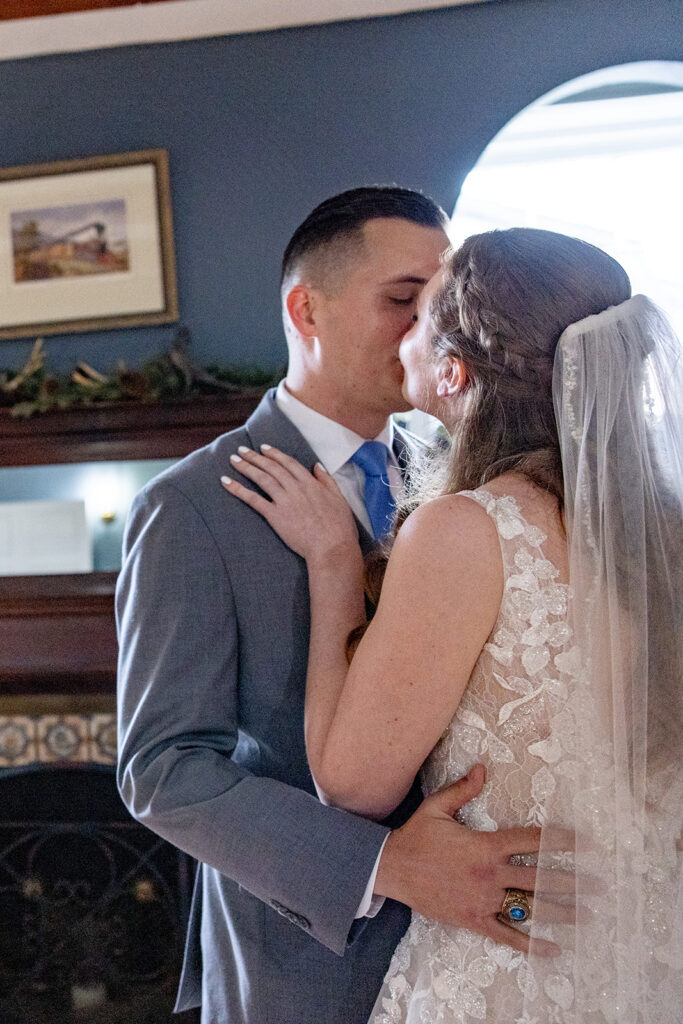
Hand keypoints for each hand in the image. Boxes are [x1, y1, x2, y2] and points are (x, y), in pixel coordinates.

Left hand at [221, 445, 358, 564]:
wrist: (332, 548)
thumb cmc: (340, 527)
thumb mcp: (339, 499)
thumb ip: (327, 480)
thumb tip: (317, 465)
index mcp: (311, 483)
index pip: (289, 463)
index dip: (275, 454)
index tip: (264, 448)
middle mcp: (296, 488)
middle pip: (272, 468)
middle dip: (255, 457)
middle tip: (242, 450)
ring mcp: (285, 501)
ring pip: (262, 479)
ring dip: (246, 467)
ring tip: (233, 460)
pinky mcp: (275, 516)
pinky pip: (254, 500)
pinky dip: (238, 489)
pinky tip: (227, 482)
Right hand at [375, 764, 575, 955]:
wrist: (392, 869)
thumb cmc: (416, 836)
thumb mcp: (437, 807)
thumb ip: (463, 789)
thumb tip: (482, 768)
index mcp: (484, 846)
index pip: (530, 842)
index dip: (559, 841)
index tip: (584, 843)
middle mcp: (489, 874)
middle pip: (538, 878)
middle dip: (572, 882)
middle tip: (599, 886)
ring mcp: (482, 900)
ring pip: (527, 907)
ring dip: (560, 913)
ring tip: (587, 916)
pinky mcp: (473, 920)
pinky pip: (505, 935)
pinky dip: (529, 944)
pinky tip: (552, 950)